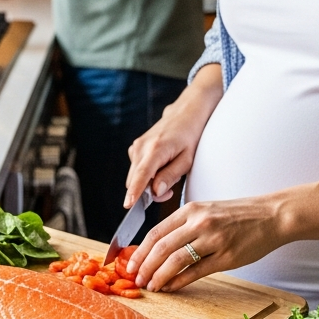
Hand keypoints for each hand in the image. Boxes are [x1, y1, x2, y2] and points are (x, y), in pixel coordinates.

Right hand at [124, 65, 222, 207]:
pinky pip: (137, 170)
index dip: (134, 192)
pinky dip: (146, 175)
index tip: (128, 205)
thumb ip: (170, 176)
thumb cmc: (190, 136)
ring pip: (135, 176)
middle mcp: (141, 147)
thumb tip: (156, 192)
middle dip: (148, 192)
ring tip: (169, 176)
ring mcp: (136, 146)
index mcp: (156, 149)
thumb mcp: (188, 159)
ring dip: (148, 184)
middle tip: (170, 191)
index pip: (141, 175)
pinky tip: (161, 168)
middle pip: (135, 180)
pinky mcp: (135, 148)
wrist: (185, 113)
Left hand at [129, 194, 287, 291]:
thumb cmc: (238, 215)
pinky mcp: (227, 257)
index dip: (140, 251)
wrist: (272, 215)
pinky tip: (171, 287)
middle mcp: (200, 222)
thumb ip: (184, 225)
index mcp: (191, 210)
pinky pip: (196, 271)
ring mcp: (214, 239)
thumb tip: (158, 247)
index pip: (156, 232)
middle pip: (162, 247)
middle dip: (145, 266)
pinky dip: (180, 281)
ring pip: (176, 260)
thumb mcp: (207, 210)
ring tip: (151, 286)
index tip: (130, 265)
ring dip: (160, 276)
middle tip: (136, 280)